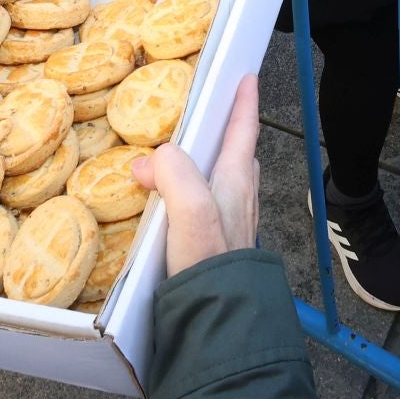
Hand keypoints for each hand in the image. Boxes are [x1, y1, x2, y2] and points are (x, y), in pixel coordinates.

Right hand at [132, 75, 260, 275]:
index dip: (245, 104)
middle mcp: (239, 202)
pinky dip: (194, 196)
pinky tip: (174, 207)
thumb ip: (174, 174)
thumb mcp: (190, 209)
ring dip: (210, 167)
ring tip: (186, 160)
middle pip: (239, 157)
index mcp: (235, 183)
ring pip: (226, 184)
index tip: (248, 78)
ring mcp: (230, 227)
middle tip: (215, 117)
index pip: (244, 132)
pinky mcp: (215, 248)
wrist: (218, 321)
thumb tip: (151, 159)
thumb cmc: (209, 261)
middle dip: (230, 134)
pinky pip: (209, 209)